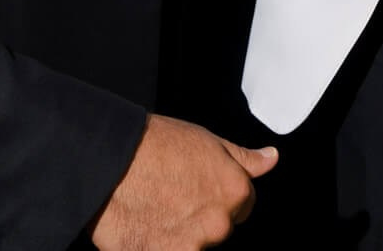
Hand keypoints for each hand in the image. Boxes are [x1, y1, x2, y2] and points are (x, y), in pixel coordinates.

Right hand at [89, 114, 276, 249]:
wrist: (111, 161)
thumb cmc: (157, 145)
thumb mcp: (209, 142)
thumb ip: (243, 159)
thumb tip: (271, 159)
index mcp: (235, 192)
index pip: (243, 207)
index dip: (219, 197)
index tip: (198, 191)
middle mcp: (218, 223)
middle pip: (217, 229)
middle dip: (199, 218)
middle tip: (171, 199)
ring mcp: (191, 245)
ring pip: (193, 245)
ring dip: (178, 235)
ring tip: (154, 211)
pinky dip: (158, 245)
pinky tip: (144, 227)